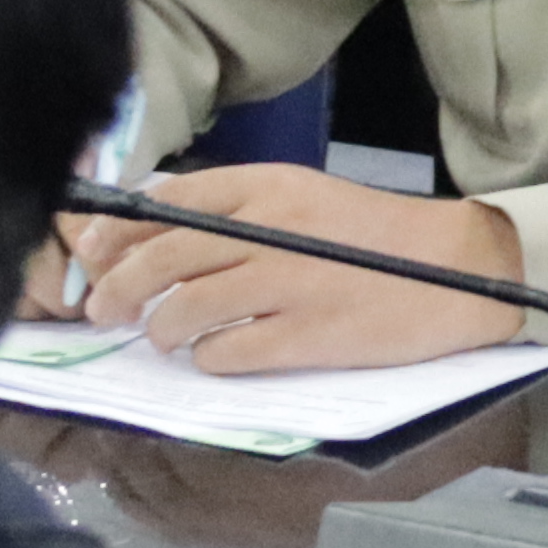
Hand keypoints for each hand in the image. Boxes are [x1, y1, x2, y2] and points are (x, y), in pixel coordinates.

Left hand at [56, 168, 525, 371]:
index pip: (166, 204)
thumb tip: (155, 226)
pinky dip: (207, 360)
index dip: (116, 233)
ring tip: (162, 338)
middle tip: (103, 311)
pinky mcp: (308, 336)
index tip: (92, 256)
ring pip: (184, 310)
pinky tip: (212, 358)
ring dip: (159, 330)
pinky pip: (227, 353)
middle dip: (116, 290)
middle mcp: (269, 230)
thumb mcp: (301, 198)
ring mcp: (287, 285)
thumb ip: (235, 207)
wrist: (455, 268)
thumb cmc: (372, 237)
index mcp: (266, 187)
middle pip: (162, 259)